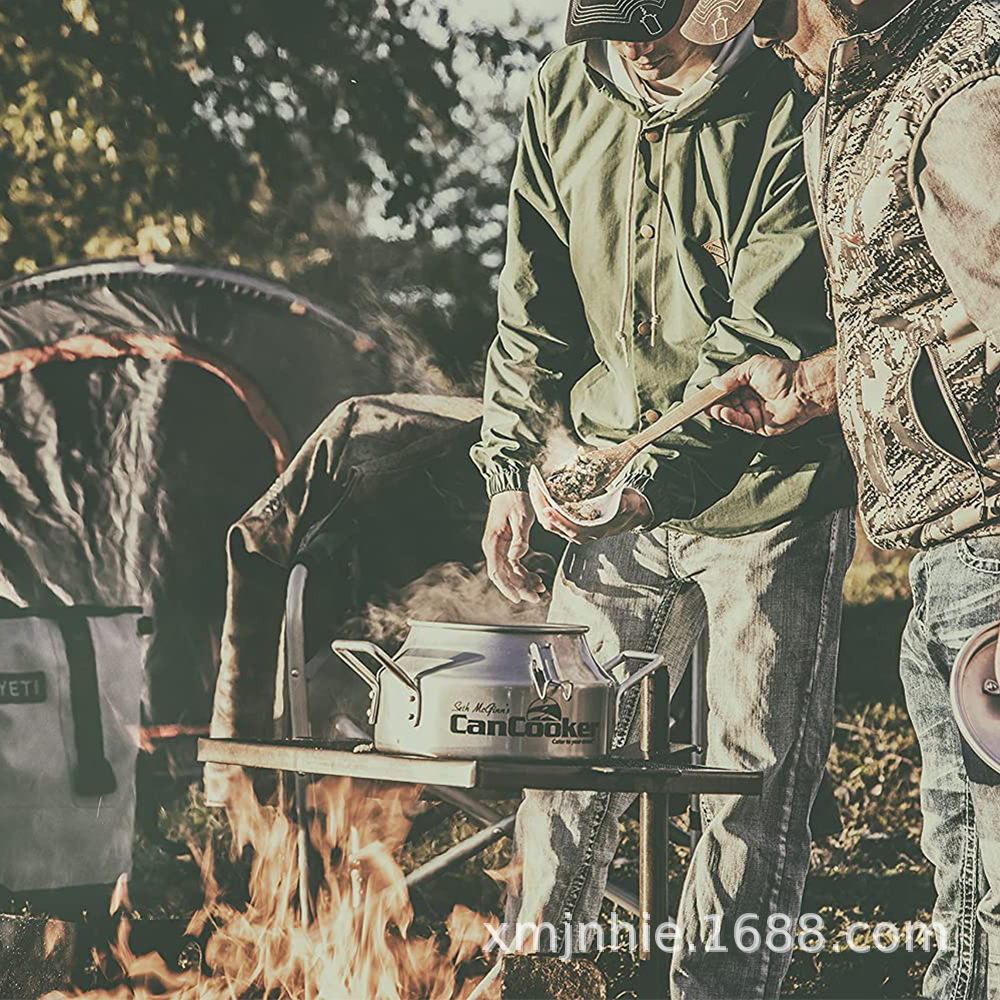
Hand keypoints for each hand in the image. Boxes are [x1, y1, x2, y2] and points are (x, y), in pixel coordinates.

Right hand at [482, 492, 545, 604]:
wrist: (510, 486)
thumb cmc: (514, 500)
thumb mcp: (521, 518)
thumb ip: (520, 539)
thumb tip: (516, 558)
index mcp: (493, 543)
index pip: (497, 572)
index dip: (507, 587)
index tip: (518, 597)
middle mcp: (494, 548)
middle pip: (504, 575)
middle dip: (520, 588)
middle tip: (535, 597)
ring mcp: (500, 548)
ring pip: (510, 572)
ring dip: (524, 582)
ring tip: (540, 589)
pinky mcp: (507, 546)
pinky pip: (514, 564)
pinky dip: (525, 572)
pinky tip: (537, 578)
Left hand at [528, 471, 652, 543]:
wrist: (634, 512)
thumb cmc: (631, 508)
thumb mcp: (631, 504)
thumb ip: (625, 504)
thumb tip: (623, 502)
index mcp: (594, 531)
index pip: (571, 529)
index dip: (559, 519)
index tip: (548, 507)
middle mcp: (581, 534)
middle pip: (554, 524)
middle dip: (541, 505)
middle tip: (534, 485)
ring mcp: (574, 529)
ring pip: (549, 521)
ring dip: (539, 502)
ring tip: (533, 482)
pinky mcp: (570, 523)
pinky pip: (551, 516)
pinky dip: (543, 502)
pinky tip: (539, 488)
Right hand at [708, 351, 836, 436]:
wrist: (803, 388)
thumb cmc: (783, 373)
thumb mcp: (753, 366)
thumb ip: (733, 376)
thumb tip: (715, 383)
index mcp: (746, 385)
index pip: (725, 391)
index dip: (714, 394)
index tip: (701, 396)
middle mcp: (749, 400)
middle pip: (725, 405)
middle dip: (714, 405)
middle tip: (705, 405)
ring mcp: (754, 413)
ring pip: (731, 416)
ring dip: (721, 413)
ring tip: (716, 409)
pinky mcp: (759, 426)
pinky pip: (741, 424)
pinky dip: (731, 419)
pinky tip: (725, 413)